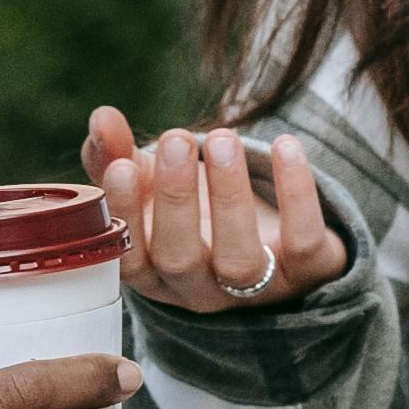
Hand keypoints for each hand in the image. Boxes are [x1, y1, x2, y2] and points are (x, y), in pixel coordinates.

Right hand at [84, 108, 352, 316]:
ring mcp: (256, 289)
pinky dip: (297, 195)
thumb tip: (101, 118)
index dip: (126, 215)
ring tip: (222, 139)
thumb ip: (116, 155)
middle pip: (181, 260)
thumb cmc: (195, 209)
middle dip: (176, 199)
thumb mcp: (152, 184)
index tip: (121, 166)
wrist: (274, 235)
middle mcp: (201, 291)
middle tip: (175, 139)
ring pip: (240, 260)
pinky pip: (305, 243)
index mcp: (155, 273)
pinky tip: (285, 145)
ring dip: (230, 197)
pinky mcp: (307, 273)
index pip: (129, 257)